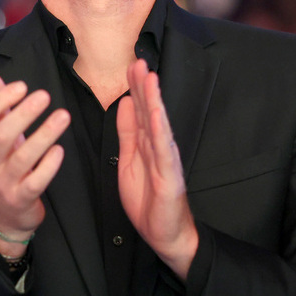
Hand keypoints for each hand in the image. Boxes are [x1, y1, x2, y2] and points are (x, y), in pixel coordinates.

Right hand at [0, 73, 69, 256]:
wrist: (1, 217)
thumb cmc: (1, 170)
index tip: (21, 86)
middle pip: (1, 135)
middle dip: (23, 114)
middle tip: (44, 96)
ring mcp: (4, 183)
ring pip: (22, 158)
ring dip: (44, 135)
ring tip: (62, 116)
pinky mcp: (22, 199)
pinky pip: (35, 182)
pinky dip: (48, 165)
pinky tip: (60, 150)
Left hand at [116, 59, 197, 279]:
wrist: (164, 234)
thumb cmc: (148, 199)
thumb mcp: (129, 160)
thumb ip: (128, 132)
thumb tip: (124, 103)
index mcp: (147, 143)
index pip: (141, 110)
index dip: (136, 88)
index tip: (131, 65)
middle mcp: (159, 147)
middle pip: (151, 112)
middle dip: (145, 87)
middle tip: (139, 61)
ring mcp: (166, 161)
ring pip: (159, 126)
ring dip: (154, 101)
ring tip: (150, 79)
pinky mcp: (170, 177)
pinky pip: (164, 152)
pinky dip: (161, 132)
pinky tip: (157, 115)